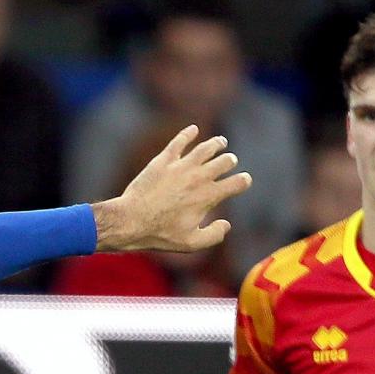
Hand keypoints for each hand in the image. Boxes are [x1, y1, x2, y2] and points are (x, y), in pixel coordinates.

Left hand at [92, 125, 250, 254]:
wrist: (131, 221)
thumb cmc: (160, 234)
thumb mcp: (191, 243)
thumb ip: (214, 235)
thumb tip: (226, 224)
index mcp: (209, 196)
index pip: (237, 183)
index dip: (244, 182)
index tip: (243, 182)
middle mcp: (199, 177)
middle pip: (224, 161)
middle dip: (229, 161)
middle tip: (229, 162)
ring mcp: (182, 166)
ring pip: (206, 148)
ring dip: (217, 144)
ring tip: (220, 142)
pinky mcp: (163, 160)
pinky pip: (179, 142)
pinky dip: (188, 133)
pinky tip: (193, 129)